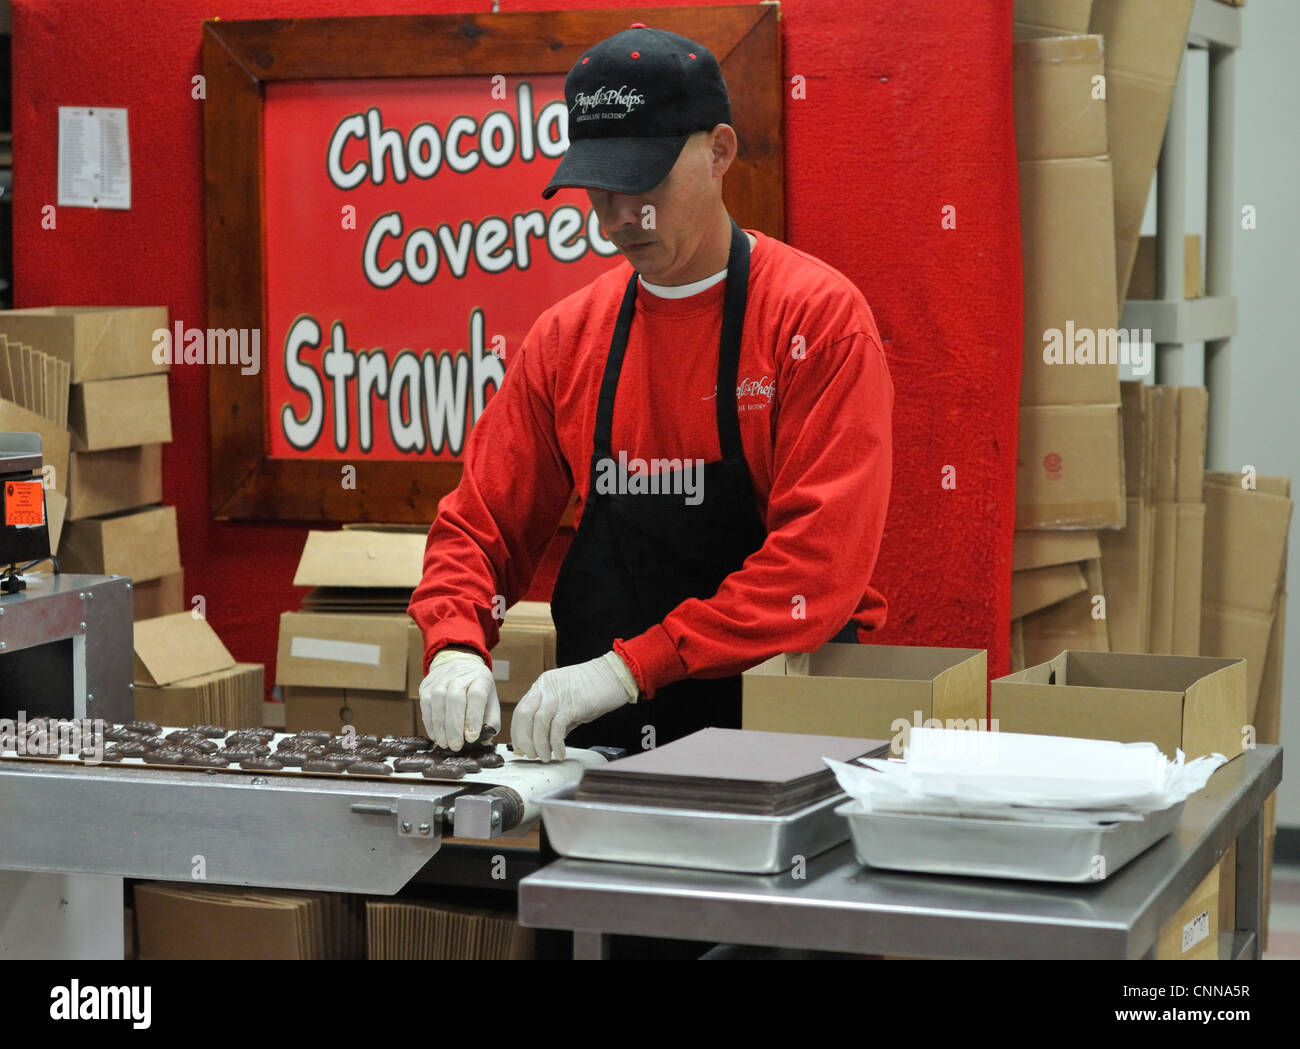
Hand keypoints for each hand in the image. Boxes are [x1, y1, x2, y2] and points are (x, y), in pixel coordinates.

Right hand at [418, 646, 500, 750]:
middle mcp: (460, 674)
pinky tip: (435, 736)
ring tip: (444, 744)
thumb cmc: (477, 690)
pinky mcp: (427, 685)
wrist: (459, 666)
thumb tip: (483, 740)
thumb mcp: (490, 702)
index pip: (476, 695)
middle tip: (456, 746)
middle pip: (454, 698)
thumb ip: (490, 721)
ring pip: (437, 700)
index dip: (473, 717)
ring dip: (440, 726)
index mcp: (480, 678)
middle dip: (454, 726)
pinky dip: (430, 723)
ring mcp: (441, 678)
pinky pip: (425, 704)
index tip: (472, 737)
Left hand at [512, 651, 638, 761]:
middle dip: (524, 739)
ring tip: (545, 757)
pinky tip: (560, 752)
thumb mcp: (568, 700)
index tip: (520, 747)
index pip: (521, 709)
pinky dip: (555, 743)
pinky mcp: (573, 704)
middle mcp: (547, 688)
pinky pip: (557, 727)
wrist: (616, 675)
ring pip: (538, 722)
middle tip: (530, 754)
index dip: (517, 731)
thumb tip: (546, 740)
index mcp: (544, 685)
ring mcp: (559, 695)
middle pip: (524, 715)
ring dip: (539, 744)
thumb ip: (555, 717)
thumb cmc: (596, 687)